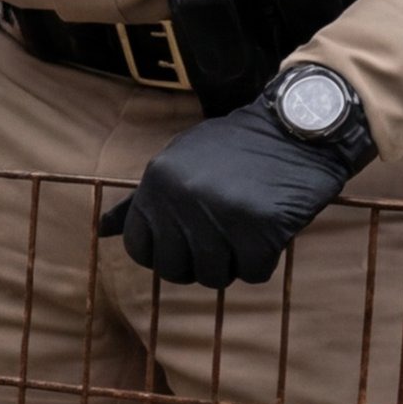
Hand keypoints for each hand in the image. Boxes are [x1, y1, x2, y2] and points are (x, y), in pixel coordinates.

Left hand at [98, 101, 358, 288]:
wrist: (300, 126)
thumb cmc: (237, 148)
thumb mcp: (179, 162)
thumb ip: (141, 200)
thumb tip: (101, 231)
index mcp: (157, 183)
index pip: (139, 249)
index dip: (166, 251)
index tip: (188, 238)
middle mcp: (182, 199)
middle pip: (174, 271)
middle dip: (199, 262)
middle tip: (224, 235)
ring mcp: (221, 214)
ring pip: (215, 277)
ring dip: (234, 262)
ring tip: (247, 228)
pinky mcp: (261, 228)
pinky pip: (253, 274)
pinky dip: (265, 260)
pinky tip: (270, 230)